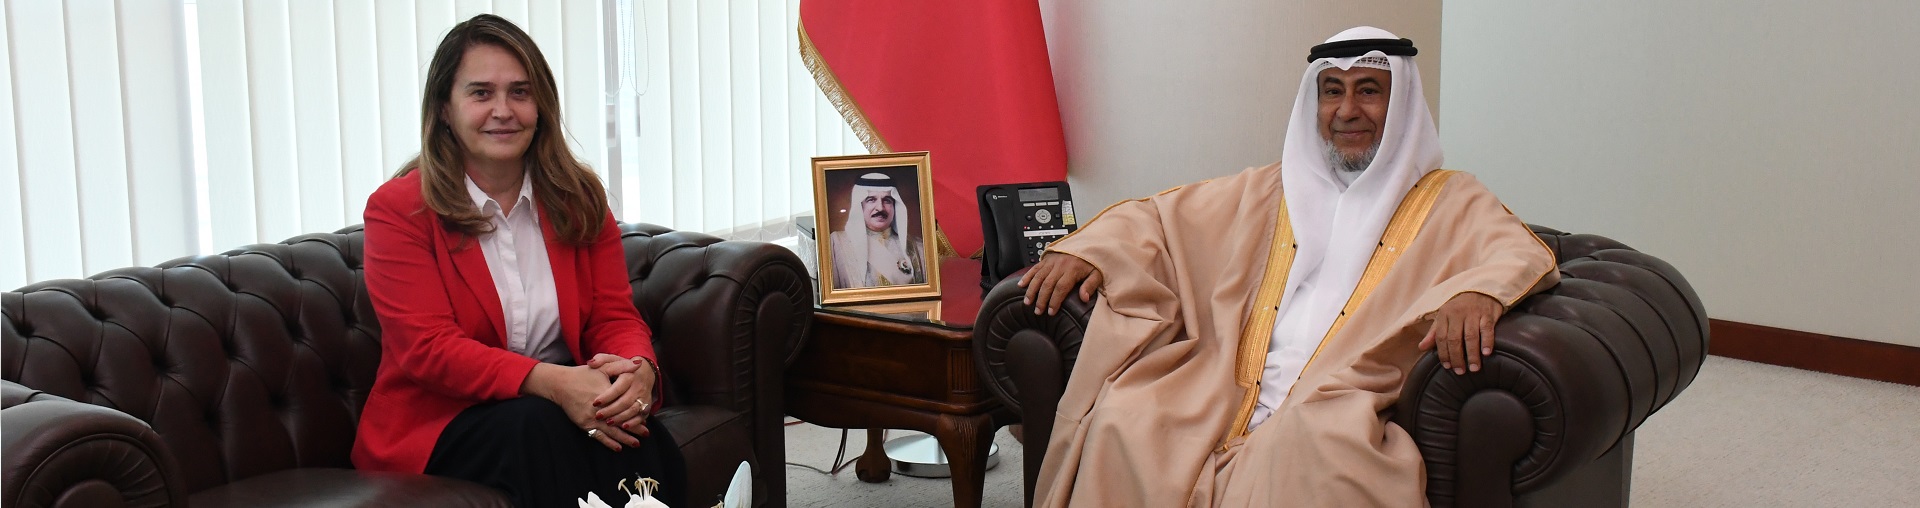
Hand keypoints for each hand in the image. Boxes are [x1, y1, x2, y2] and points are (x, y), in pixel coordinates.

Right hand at [523, 363, 643, 450]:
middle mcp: (601, 409)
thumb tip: (638, 364)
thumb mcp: (602, 367)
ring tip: (636, 444)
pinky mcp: (585, 424)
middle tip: (646, 434)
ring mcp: (592, 418)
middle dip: (635, 428)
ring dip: (625, 438)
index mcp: (608, 395)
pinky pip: (599, 436)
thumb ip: (621, 366)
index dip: (636, 412)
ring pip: (612, 431)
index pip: (625, 405)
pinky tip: (618, 448)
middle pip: (621, 421)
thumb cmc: (582, 375)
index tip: (646, 416)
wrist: (560, 384)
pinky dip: (609, 443)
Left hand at [586, 354, 656, 432]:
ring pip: (634, 410)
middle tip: (598, 416)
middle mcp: (638, 387)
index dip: (607, 396)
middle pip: (626, 401)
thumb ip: (601, 359)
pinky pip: (642, 416)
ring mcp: (644, 397)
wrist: (644, 372)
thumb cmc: (623, 368)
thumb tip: (591, 363)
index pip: (619, 387)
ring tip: (608, 423)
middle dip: (611, 410)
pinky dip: (634, 422)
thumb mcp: (612, 360)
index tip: (595, 402)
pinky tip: (624, 426)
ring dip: (621, 418)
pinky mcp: (647, 405)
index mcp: (630, 375)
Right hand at [1018, 252, 1102, 315]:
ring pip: (1038, 277)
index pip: (1061, 288)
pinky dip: (1027, 276)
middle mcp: (1060, 265)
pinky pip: (1034, 268)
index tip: (1051, 312)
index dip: (1055, 301)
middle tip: (1038, 311)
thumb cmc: (1091, 261)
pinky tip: (1021, 285)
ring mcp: (1051, 261)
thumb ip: (1090, 285)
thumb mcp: (1097, 273)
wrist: (1086, 243)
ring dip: (1032, 290)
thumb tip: (1084, 298)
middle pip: (1047, 284)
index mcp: (1072, 269)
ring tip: (1027, 302)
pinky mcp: (1046, 258)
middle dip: (1041, 299)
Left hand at [1417, 292, 1502, 374]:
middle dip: (1457, 357)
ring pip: (1471, 337)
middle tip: (1460, 371)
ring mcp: (1473, 313)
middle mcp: (1458, 313)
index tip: (1447, 366)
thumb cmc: (1459, 308)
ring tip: (1474, 368)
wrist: (1481, 291)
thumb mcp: (1444, 317)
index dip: (1443, 353)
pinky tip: (1486, 353)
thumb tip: (1421, 347)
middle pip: (1455, 339)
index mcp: (1444, 314)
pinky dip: (1487, 342)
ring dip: (1472, 355)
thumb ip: (1434, 333)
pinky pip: (1487, 330)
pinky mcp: (1488, 314)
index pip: (1441, 337)